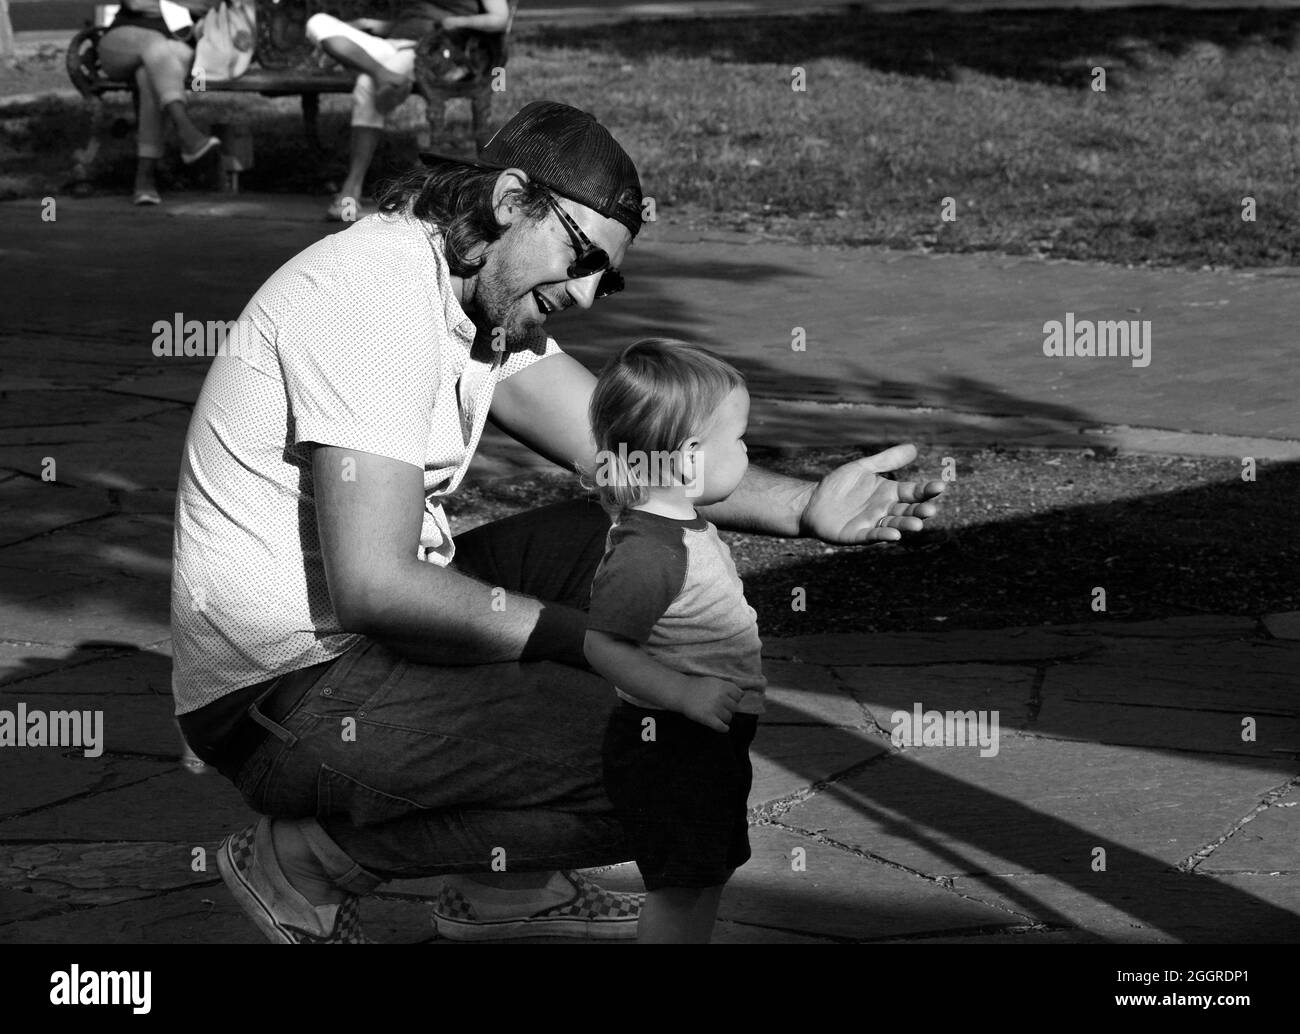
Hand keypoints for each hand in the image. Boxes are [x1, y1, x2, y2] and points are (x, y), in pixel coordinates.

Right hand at [680, 677, 743, 731]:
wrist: (682, 693)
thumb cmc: (699, 687)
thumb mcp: (714, 681)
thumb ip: (728, 686)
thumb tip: (742, 695)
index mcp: (724, 687)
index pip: (739, 696)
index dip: (734, 699)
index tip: (728, 701)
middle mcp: (721, 697)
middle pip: (735, 708)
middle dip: (729, 709)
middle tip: (721, 710)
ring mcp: (715, 708)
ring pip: (729, 718)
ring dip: (725, 718)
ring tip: (718, 716)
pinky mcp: (708, 718)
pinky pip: (722, 727)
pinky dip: (724, 728)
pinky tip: (723, 728)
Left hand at [798, 443, 945, 544]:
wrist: (811, 501)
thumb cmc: (838, 485)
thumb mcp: (862, 468)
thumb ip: (886, 460)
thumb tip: (914, 447)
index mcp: (889, 493)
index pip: (913, 492)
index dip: (926, 490)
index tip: (940, 486)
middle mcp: (885, 510)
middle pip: (907, 511)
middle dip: (920, 511)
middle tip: (931, 509)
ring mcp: (872, 523)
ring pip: (894, 525)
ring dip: (906, 525)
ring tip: (918, 524)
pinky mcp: (857, 535)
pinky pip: (873, 535)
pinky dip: (884, 535)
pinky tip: (894, 535)